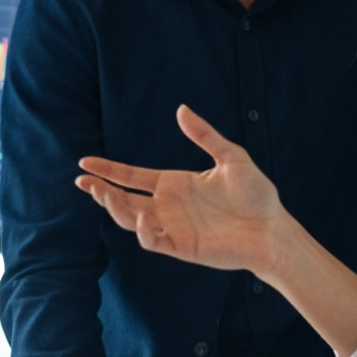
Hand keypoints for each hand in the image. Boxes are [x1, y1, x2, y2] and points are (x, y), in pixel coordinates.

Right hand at [75, 105, 286, 278]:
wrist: (273, 228)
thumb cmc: (256, 194)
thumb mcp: (231, 157)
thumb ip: (205, 135)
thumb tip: (180, 109)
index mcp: (174, 184)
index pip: (132, 177)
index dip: (108, 170)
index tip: (85, 163)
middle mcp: (168, 206)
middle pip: (124, 199)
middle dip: (101, 191)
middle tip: (83, 181)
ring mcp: (173, 228)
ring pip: (131, 220)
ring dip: (115, 208)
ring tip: (103, 194)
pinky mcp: (182, 247)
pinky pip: (154, 241)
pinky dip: (144, 232)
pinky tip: (142, 218)